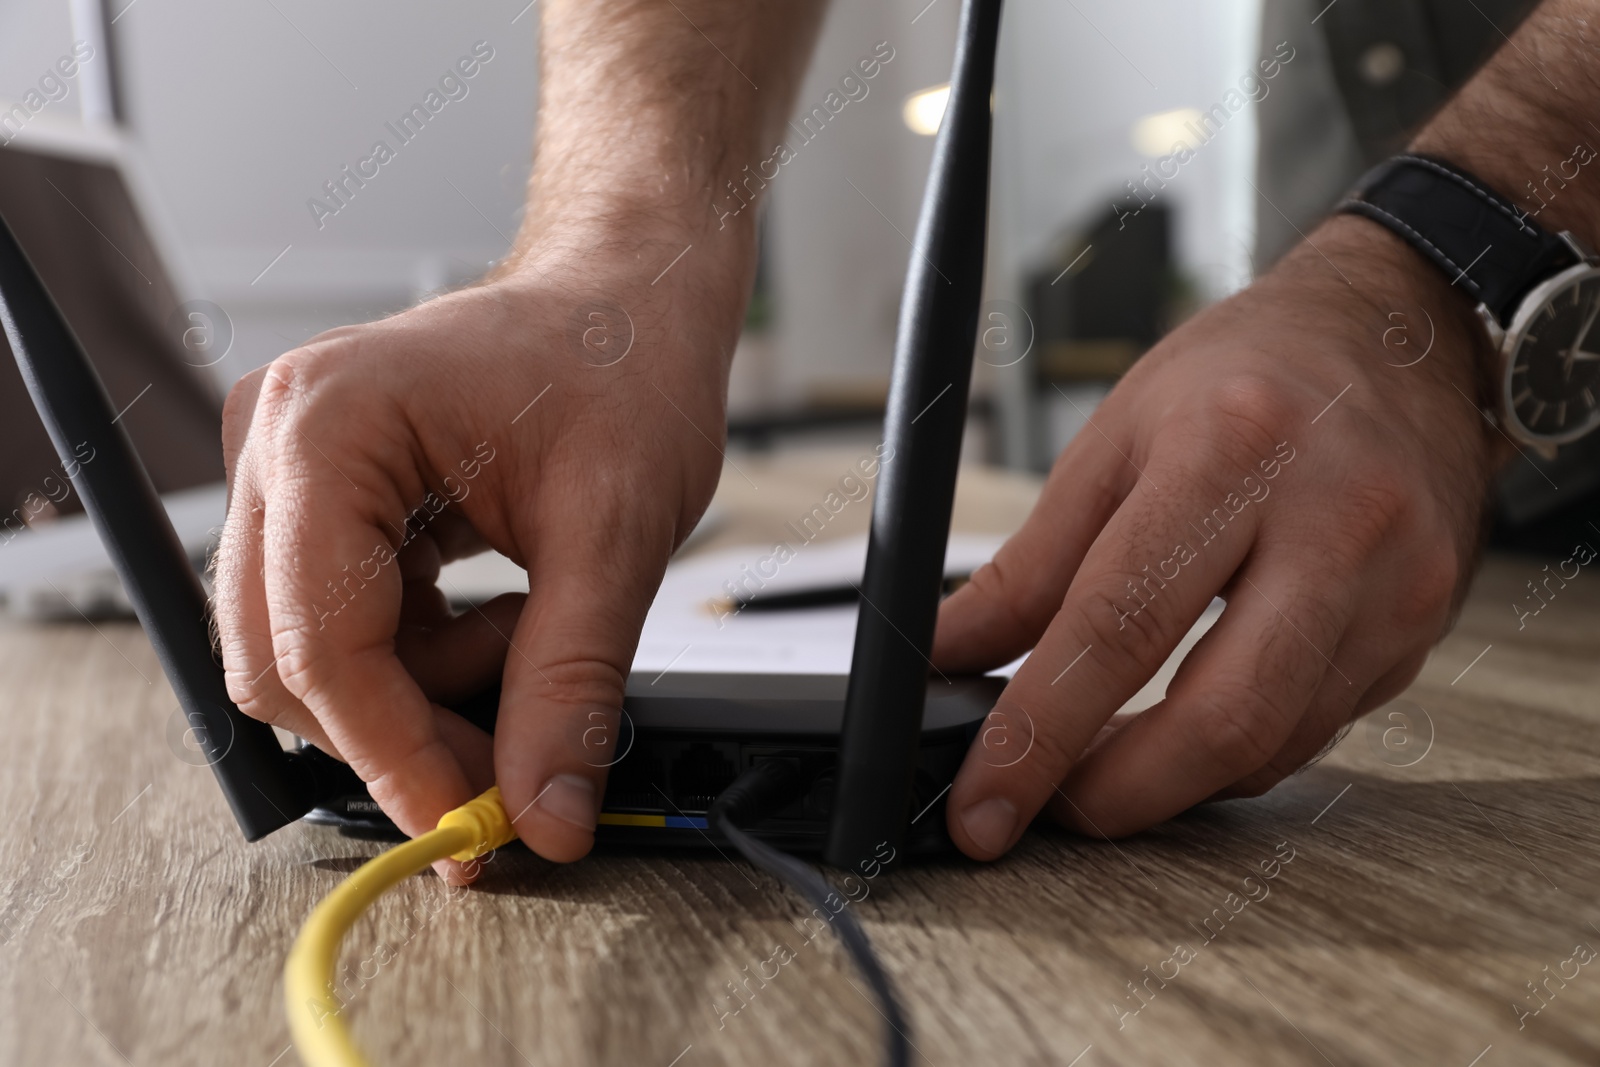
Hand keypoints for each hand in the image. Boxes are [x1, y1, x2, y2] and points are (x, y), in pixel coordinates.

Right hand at [214, 221, 744, 874]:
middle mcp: (278, 443)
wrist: (628, 300)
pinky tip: (501, 617)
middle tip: (512, 760)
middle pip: (287, 663)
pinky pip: (340, 627)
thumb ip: (571, 685)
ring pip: (310, 659)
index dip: (392, 752)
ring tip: (527, 634)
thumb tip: (542, 817)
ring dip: (420, 691)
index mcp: (330, 425)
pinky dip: (420, 659)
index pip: (320, 640)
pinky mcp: (320, 503)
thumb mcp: (617, 535)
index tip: (466, 827)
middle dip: (401, 733)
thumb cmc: (623, 365)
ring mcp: (289, 473)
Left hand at [932, 215, 1507, 857]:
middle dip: (1116, 795)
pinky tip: (1181, 731)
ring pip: (1272, 745)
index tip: (984, 805)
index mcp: (1233, 450)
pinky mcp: (1419, 631)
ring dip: (1171, 783)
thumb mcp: (1113, 438)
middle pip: (1219, 719)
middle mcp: (1334, 521)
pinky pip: (1312, 731)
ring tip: (1098, 765)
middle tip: (1045, 809)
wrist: (1400, 337)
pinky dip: (1231, 752)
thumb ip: (1028, 566)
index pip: (1117, 626)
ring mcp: (1396, 584)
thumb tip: (947, 656)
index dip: (1038, 735)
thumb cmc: (1245, 373)